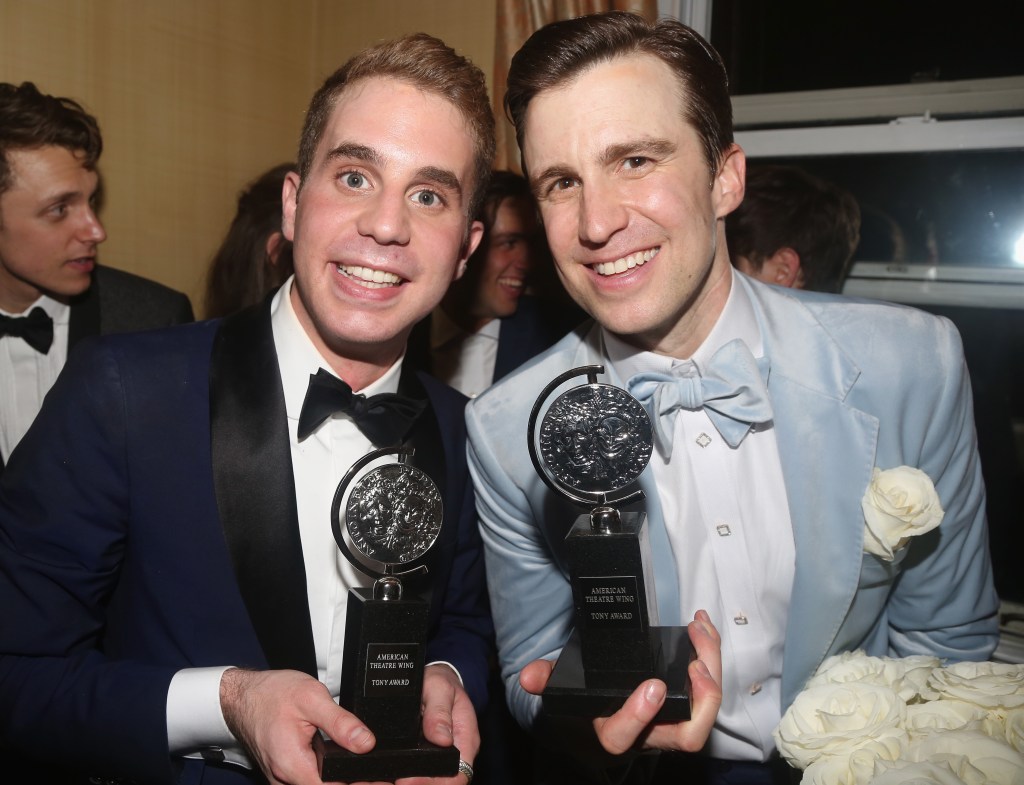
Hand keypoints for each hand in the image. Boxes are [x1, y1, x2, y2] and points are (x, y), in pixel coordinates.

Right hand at [220, 667, 375, 784]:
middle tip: (375, 771)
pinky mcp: (284, 774)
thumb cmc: (271, 695)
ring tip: (364, 768)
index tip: (374, 776)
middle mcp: (284, 780)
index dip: (356, 783)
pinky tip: (342, 763)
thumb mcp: (311, 698)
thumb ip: (340, 723)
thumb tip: (366, 743)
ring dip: (340, 779)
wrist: (244, 695)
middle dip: (352, 780)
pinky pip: (309, 781)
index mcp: (292, 765)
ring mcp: (283, 779)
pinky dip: (328, 776)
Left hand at [398, 663, 478, 784]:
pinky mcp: (429, 759)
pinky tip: (388, 776)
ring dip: (411, 782)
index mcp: (466, 739)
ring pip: (431, 781)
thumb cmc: (441, 682)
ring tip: (384, 781)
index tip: (407, 780)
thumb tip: (442, 739)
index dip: (433, 782)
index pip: (457, 774)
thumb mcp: (440, 687)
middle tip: (391, 781)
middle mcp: (457, 754)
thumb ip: (440, 711)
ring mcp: (443, 758)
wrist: (438, 679)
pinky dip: (405, 776)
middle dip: (417, 784)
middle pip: (442, 783)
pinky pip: (420, 773)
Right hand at [520, 610, 722, 754]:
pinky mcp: (685, 706)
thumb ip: (546, 680)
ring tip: (701, 632)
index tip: (652, 685)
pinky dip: (710, 657)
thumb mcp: (561, 694)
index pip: (625, 737)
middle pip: (687, 735)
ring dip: (711, 670)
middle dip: (701, 700)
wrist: (598, 730)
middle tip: (696, 664)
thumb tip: (528, 675)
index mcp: (612, 734)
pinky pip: (707, 691)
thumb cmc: (583, 710)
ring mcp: (671, 723)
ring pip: (704, 714)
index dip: (640, 715)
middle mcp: (648, 736)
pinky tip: (701, 628)